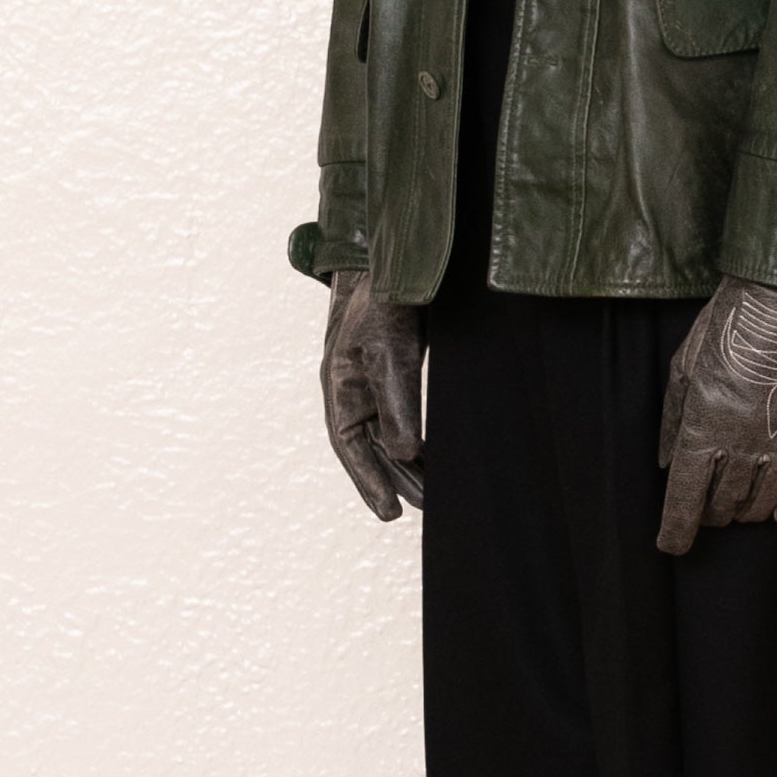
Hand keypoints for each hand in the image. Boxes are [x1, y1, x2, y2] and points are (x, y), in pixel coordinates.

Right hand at [323, 269, 425, 519]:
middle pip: (372, 448)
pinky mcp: (394, 374)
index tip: (389, 514)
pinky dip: (418, 440)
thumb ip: (397, 402)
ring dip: (409, 465)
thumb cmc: (383, 302)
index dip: (368, 482)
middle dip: (396, 480)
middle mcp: (352, 390)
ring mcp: (371, 382)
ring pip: (389, 436)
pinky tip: (436, 456)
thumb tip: (405, 452)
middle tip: (424, 510)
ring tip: (435, 494)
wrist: (396, 261)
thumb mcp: (390, 352)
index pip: (351, 446)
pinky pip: (403, 417)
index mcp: (339, 387)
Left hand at [656, 274, 776, 555]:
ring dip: (746, 511)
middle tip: (705, 512)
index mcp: (704, 427)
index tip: (671, 545)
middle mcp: (743, 443)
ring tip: (738, 511)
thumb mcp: (684, 366)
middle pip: (723, 502)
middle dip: (710, 515)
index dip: (676, 528)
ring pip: (762, 499)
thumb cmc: (729, 325)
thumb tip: (663, 462)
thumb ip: (672, 419)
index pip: (685, 495)